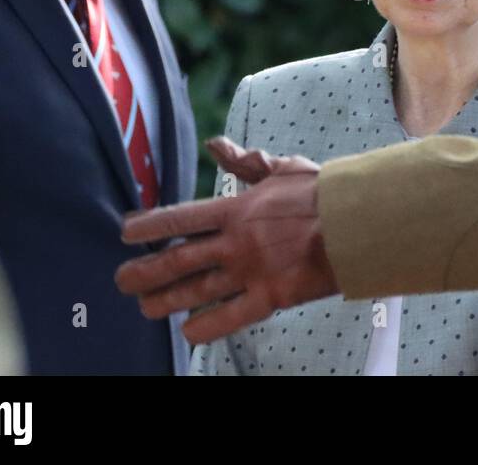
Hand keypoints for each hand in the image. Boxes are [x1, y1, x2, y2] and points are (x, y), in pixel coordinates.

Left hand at [114, 137, 338, 343]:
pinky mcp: (270, 296)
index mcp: (237, 209)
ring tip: (146, 308)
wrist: (355, 223)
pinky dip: (206, 327)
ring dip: (167, 301)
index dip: (149, 227)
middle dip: (145, 272)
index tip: (126, 233)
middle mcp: (236, 242)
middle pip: (179, 260)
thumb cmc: (322, 194)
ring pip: (197, 291)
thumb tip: (215, 144)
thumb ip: (245, 161)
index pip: (181, 218)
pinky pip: (230, 317)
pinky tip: (188, 332)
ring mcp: (250, 271)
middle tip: (123, 280)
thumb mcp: (281, 169)